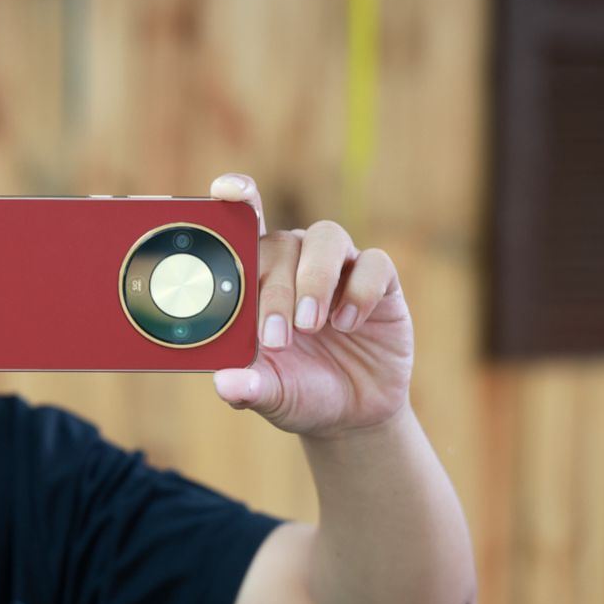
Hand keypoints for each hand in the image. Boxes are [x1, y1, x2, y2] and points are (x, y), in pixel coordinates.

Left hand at [208, 174, 413, 437]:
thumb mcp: (270, 394)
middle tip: (278, 338)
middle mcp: (295, 262)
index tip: (224, 191)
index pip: (243, 224)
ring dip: (315, 279)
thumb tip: (225, 384)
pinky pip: (374, 263)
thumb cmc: (298, 390)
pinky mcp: (380, 281)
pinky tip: (348, 325)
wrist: (351, 412)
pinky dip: (360, 292)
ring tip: (312, 326)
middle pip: (280, 243)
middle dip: (275, 289)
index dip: (235, 198)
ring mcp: (338, 268)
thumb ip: (248, 386)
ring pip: (326, 238)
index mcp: (257, 277)